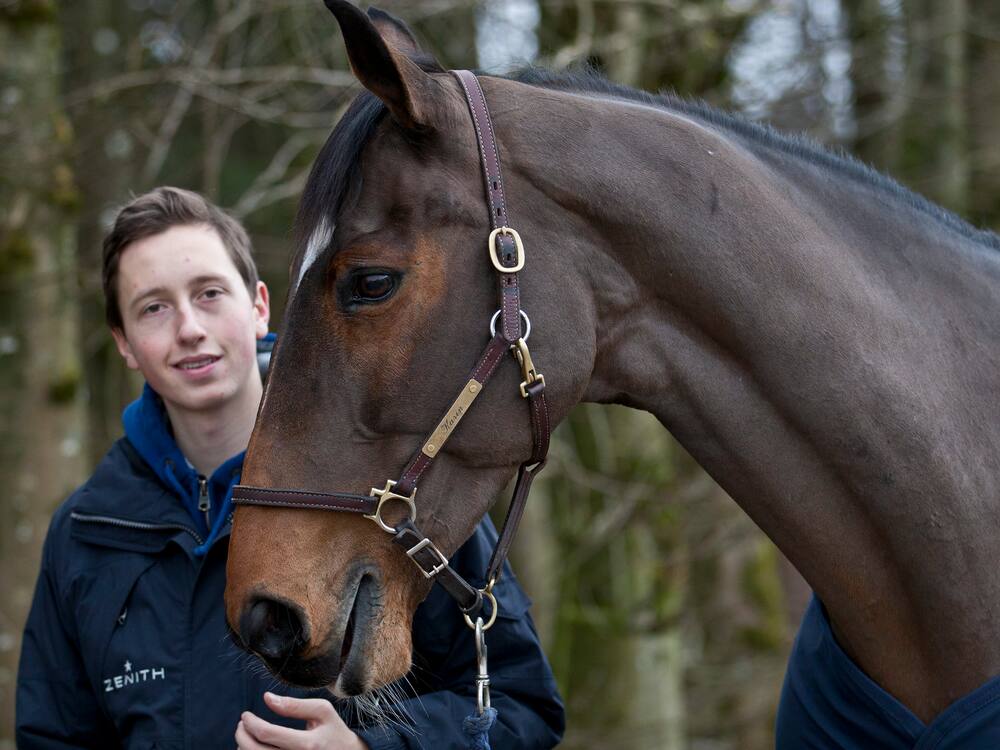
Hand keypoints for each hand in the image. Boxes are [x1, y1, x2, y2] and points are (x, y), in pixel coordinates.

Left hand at [235, 692, 368, 749]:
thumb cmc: (334, 733)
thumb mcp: (323, 712)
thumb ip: (294, 705)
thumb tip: (267, 697)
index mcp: (307, 744)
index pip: (267, 734)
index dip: (250, 723)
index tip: (246, 715)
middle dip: (241, 735)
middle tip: (242, 724)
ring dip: (244, 747)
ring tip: (249, 735)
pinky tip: (256, 747)